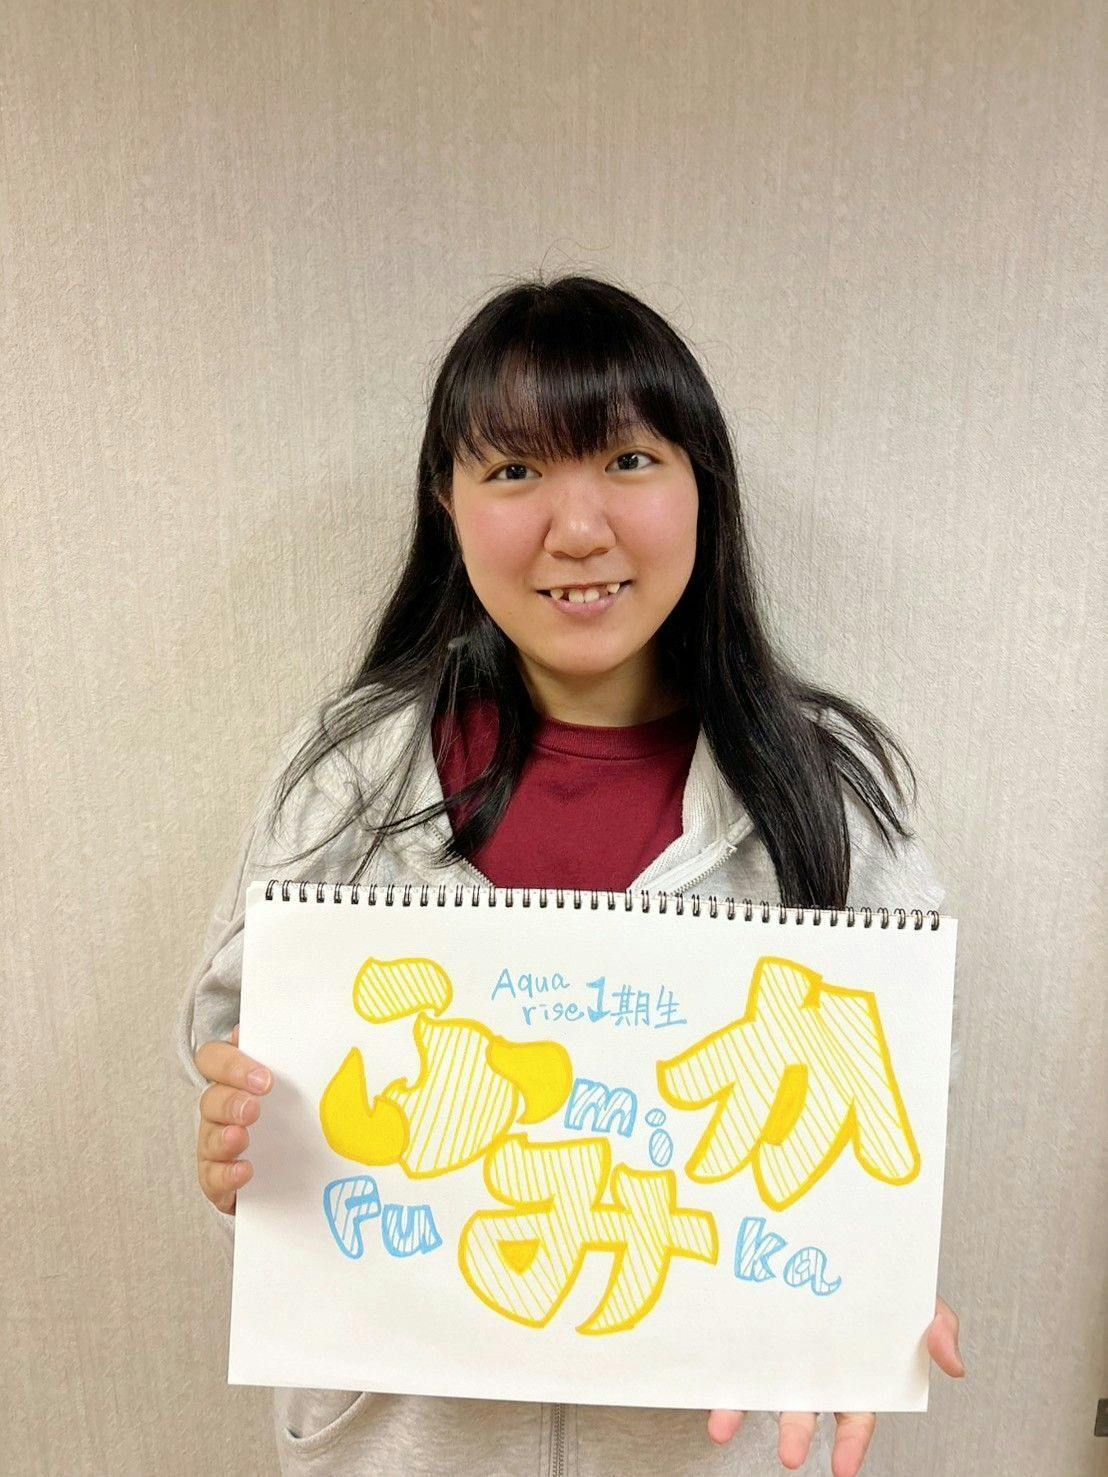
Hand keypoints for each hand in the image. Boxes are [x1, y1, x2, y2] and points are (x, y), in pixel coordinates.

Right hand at [193, 1022, 274, 1213]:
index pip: (213, 1059)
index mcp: (232, 1079)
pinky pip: (211, 1177)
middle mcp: (218, 1109)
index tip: (264, 1078)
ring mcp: (215, 1144)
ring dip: (223, 1138)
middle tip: (254, 1109)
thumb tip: (270, 1027)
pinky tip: (244, 1171)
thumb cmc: (288, 1108)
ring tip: (241, 1139)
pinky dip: (225, 1175)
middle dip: (231, 1102)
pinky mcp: (218, 1179)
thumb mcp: (293, 1078)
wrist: (293, 1161)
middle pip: (210, 1100)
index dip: (232, 1065)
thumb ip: (285, 1053)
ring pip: (208, 1138)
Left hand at [706, 1294, 963, 1473]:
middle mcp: (812, 1362)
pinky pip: (730, 1349)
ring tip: (722, 1427)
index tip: (842, 1469)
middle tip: (788, 1455)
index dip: (850, 1443)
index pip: (856, 1414)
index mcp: (853, 1365)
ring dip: (740, 1409)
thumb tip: (954, 1365)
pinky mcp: (746, 1322)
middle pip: (805, 1407)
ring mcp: (777, 1344)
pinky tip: (702, 1382)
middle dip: (794, 1433)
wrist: (827, 1217)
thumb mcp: (913, 1293)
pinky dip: (716, 1366)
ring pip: (760, 1383)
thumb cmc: (877, 1271)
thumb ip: (935, 1324)